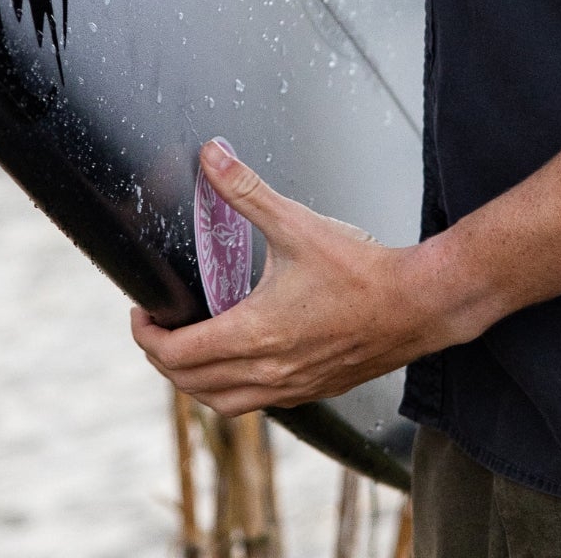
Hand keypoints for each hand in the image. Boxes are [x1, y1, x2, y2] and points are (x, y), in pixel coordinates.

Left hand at [131, 141, 484, 414]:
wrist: (418, 306)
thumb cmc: (361, 270)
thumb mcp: (297, 223)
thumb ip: (247, 190)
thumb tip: (211, 156)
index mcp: (254, 335)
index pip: (176, 356)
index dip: (147, 336)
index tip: (142, 312)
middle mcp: (267, 373)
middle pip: (191, 386)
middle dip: (163, 358)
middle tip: (158, 326)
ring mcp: (291, 390)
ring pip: (222, 403)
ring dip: (195, 381)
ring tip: (189, 347)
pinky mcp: (313, 391)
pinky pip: (255, 404)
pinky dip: (231, 387)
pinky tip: (240, 358)